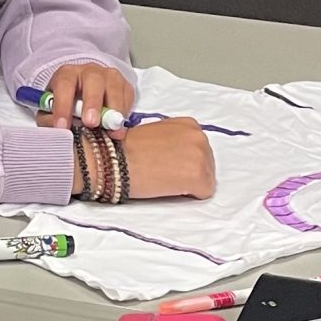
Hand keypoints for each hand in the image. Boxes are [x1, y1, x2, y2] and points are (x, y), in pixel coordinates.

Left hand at [34, 62, 137, 134]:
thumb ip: (50, 120)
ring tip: (112, 131)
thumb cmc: (65, 105)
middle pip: (93, 81)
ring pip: (114, 88)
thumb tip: (59, 132)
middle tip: (91, 123)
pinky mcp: (124, 85)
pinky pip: (127, 96)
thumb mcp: (50, 111)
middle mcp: (89, 71)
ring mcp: (108, 76)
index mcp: (67, 75)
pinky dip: (125, 113)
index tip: (62, 127)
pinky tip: (119, 128)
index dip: (63, 106)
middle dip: (93, 103)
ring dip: (114, 110)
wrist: (83, 96)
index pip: (64, 85)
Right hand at [98, 116, 215, 198]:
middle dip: (188, 172)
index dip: (183, 162)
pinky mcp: (198, 177)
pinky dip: (189, 195)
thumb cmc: (126, 149)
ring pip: (206, 179)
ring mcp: (201, 156)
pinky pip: (203, 193)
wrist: (114, 160)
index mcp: (189, 125)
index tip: (166, 165)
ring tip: (163, 180)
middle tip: (163, 175)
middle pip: (206, 164)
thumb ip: (173, 142)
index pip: (199, 150)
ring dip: (188, 184)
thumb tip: (177, 157)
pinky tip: (168, 188)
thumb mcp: (156, 134)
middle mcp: (199, 136)